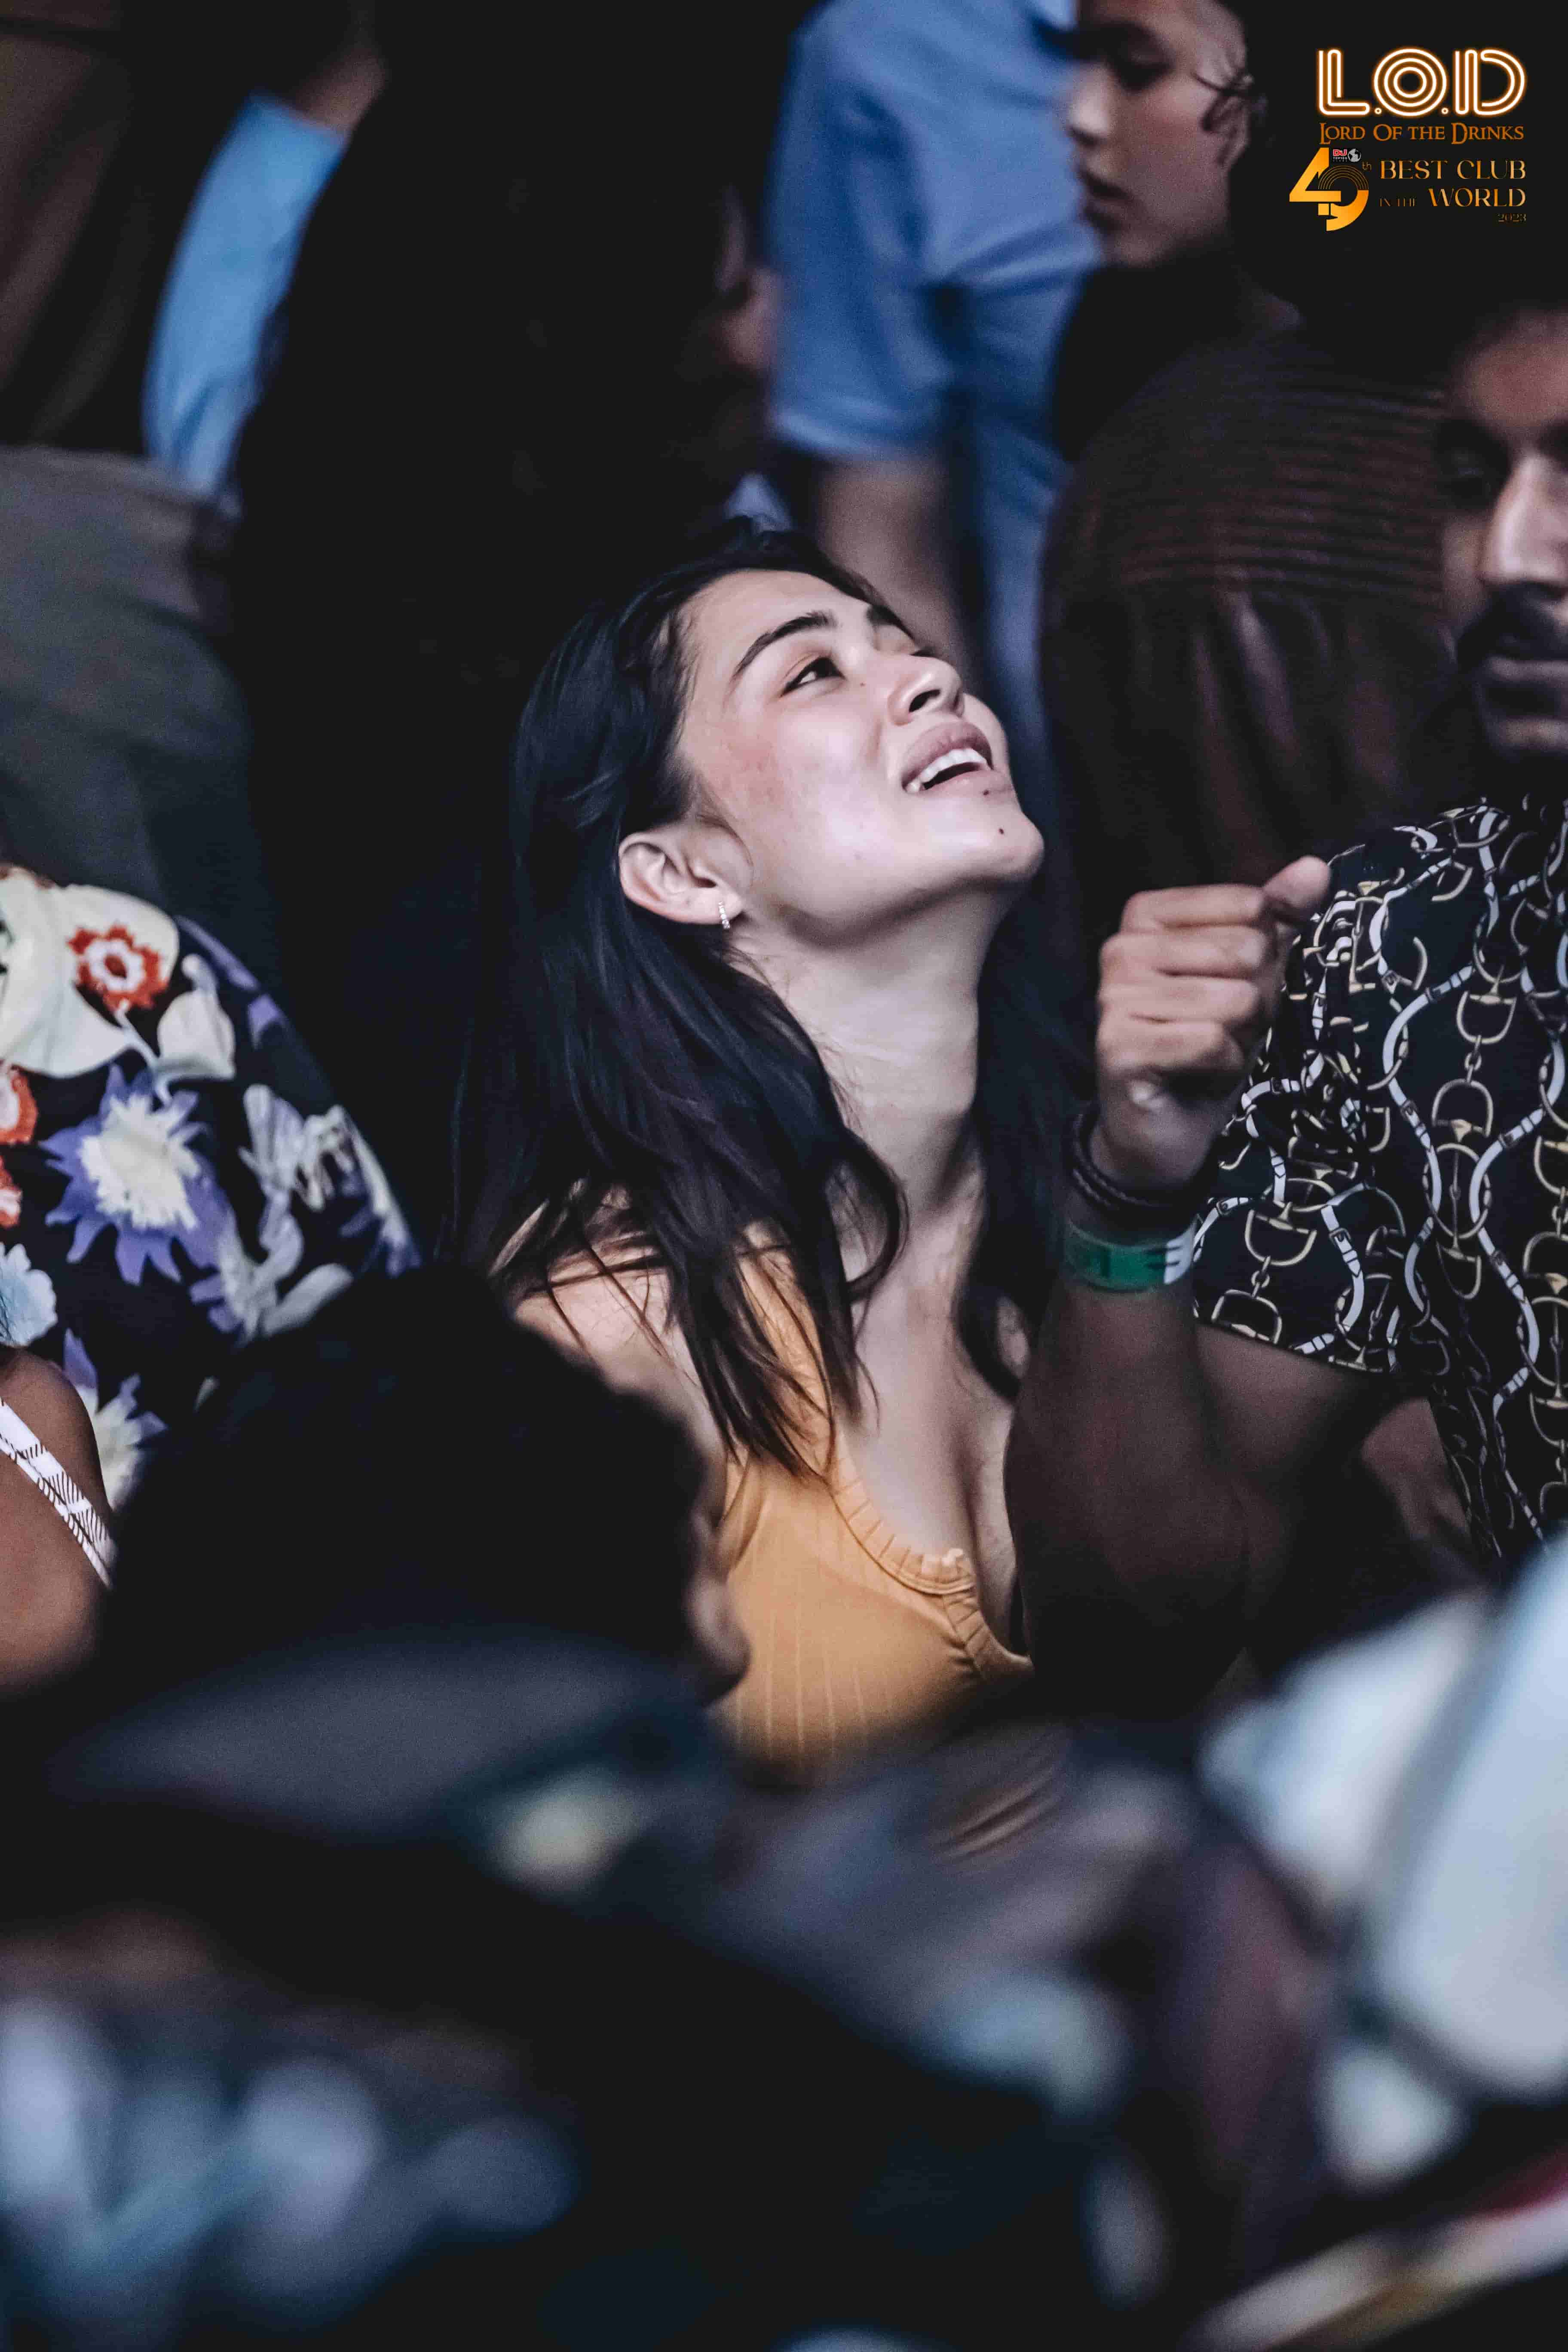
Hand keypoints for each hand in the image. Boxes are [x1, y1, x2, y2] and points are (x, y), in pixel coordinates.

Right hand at [1093, 857, 1330, 1192]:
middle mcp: (1121, 948)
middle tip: (1224, 1029)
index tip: (1231, 989)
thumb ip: (1280, 919)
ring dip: (1240, 1038)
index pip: (1251, 907)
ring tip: (1210, 1053)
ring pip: (1233, 1000)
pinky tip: (1199, 1076)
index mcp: (1146, 916)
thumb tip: (1315, 868)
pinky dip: (1223, 1067)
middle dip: (1255, 1001)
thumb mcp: (1253, 976)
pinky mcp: (1119, 1046)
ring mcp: (1114, 997)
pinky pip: (1210, 1041)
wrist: (1164, 1131)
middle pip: (1246, 952)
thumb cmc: (1209, 1044)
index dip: (1264, 957)